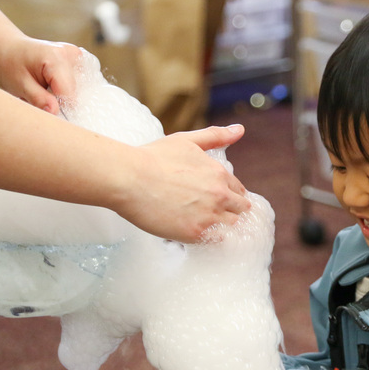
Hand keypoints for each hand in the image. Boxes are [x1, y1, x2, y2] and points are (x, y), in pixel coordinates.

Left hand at [0, 38, 82, 114]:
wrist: (8, 48)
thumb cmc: (10, 64)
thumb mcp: (20, 85)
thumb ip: (39, 99)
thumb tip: (55, 111)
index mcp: (57, 58)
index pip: (70, 95)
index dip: (60, 109)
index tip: (46, 113)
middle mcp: (70, 54)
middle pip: (75, 92)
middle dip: (60, 103)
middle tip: (40, 100)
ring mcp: (75, 56)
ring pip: (78, 89)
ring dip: (63, 97)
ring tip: (44, 90)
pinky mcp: (76, 59)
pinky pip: (78, 82)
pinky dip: (65, 90)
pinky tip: (52, 86)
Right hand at [121, 125, 250, 242]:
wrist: (128, 179)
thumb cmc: (153, 158)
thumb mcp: (186, 141)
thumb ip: (215, 136)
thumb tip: (240, 129)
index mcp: (219, 174)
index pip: (238, 190)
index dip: (229, 194)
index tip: (216, 197)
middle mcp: (219, 196)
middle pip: (240, 210)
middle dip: (230, 210)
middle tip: (209, 211)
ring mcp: (209, 216)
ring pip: (230, 226)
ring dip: (221, 225)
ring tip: (201, 221)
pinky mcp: (195, 234)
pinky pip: (214, 240)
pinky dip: (208, 237)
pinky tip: (194, 230)